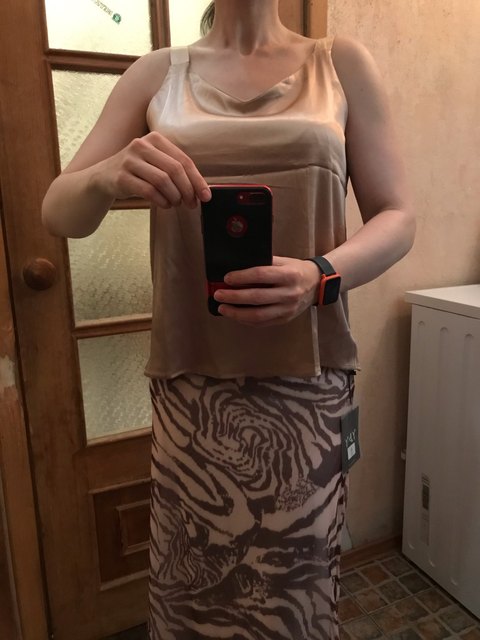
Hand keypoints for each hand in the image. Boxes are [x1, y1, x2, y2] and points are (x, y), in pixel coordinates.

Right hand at [93, 131, 210, 208]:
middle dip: (187, 190)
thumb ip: (176, 171)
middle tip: (191, 204)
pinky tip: (164, 204)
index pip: (183, 160)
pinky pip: (149, 191)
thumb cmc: (137, 173)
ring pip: (163, 181)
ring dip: (174, 197)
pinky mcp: (121, 177)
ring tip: (175, 203)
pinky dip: (161, 201)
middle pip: (175, 170)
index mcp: (155, 139)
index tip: (206, 196)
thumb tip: (201, 191)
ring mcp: (130, 160)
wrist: (102, 178)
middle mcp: (141, 145)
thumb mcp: (155, 164)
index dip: (197, 180)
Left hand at [213, 256, 319, 325]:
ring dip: (237, 313)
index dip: (242, 277)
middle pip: (257, 297)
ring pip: (258, 315)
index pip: (261, 275)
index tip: (227, 278)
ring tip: (223, 308)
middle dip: (234, 297)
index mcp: (289, 275)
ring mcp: (288, 309)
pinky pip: (262, 323)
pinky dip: (246, 320)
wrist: (317, 284)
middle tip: (218, 294)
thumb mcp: (283, 261)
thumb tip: (238, 268)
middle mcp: (289, 293)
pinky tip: (235, 315)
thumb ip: (264, 264)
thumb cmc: (296, 270)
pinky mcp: (285, 319)